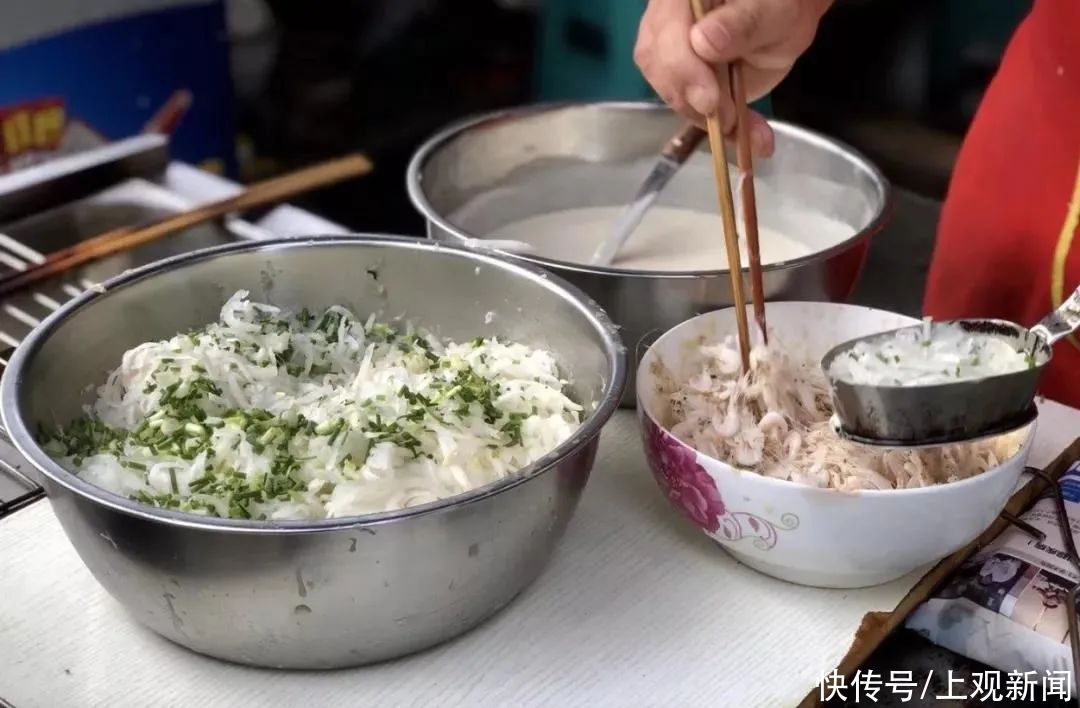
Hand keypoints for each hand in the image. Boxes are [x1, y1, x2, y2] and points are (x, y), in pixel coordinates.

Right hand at [634, 0, 830, 155]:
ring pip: (668, 88)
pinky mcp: (679, 78)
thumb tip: (703, 42)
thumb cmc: (780, 5)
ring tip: (741, 129)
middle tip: (728, 120)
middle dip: (690, 98)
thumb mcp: (773, 11)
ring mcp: (667, 49)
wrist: (783, 18)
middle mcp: (664, 18)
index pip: (664, 29)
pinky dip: (715, 127)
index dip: (681, 68)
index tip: (710, 101)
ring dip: (704, 117)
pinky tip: (743, 136)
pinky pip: (686, 105)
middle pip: (656, 62)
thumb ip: (742, 23)